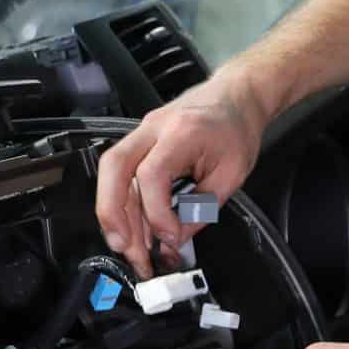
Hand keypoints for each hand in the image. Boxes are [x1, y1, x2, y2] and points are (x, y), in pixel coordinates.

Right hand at [93, 72, 265, 273]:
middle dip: (112, 213)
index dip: (156, 212)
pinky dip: (125, 206)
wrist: (234, 98)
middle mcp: (154, 128)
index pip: (152, 173)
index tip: (170, 237)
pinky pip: (122, 177)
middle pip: (114, 168)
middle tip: (124, 247)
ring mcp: (142, 134)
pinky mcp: (139, 144)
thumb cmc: (236, 129)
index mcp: (182, 132)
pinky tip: (135, 232)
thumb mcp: (232, 174)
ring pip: (112, 175)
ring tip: (132, 251)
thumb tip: (175, 239)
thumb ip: (202, 208)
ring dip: (116, 216)